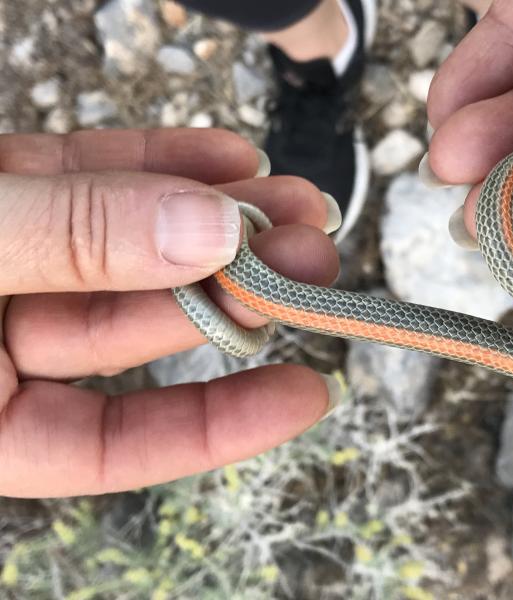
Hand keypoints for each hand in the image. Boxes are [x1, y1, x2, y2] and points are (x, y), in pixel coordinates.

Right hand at [0, 129, 339, 497]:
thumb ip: (66, 242)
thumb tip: (207, 236)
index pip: (107, 448)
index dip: (215, 426)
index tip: (311, 393)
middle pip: (134, 326)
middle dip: (231, 285)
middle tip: (310, 254)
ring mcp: (5, 258)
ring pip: (126, 248)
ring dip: (216, 218)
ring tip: (295, 199)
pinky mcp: (5, 185)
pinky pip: (91, 178)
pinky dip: (161, 163)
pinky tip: (233, 158)